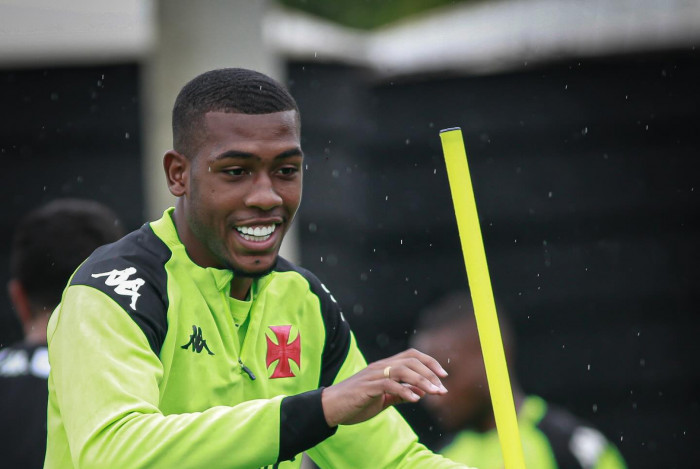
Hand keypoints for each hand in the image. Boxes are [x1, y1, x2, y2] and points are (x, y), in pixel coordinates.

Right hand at [321, 348, 448, 426]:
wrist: (331, 407)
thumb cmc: (356, 402)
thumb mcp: (383, 398)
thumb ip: (400, 393)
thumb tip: (420, 392)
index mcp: (385, 366)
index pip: (412, 356)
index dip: (430, 362)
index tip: (443, 376)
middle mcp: (381, 366)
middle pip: (411, 360)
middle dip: (430, 373)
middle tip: (442, 389)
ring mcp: (374, 375)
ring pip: (403, 370)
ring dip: (422, 381)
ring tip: (434, 393)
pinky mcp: (367, 386)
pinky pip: (389, 384)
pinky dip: (404, 391)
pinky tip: (415, 400)